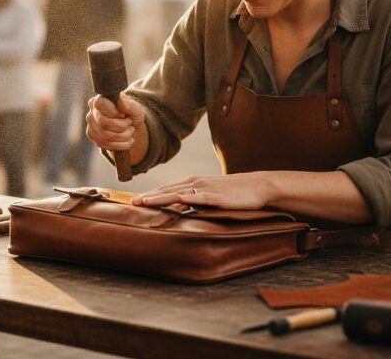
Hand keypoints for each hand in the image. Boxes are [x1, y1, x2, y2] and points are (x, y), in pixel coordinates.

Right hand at [85, 92, 144, 152]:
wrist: (129, 126)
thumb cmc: (131, 113)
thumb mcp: (135, 108)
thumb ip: (129, 105)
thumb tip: (121, 101)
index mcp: (100, 100)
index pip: (100, 104)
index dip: (114, 112)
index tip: (124, 115)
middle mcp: (92, 112)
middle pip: (103, 122)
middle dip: (121, 126)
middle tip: (130, 123)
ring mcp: (90, 125)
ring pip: (106, 136)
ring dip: (123, 136)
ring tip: (130, 131)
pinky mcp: (92, 137)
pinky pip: (106, 145)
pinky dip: (121, 145)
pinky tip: (127, 140)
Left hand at [131, 172, 276, 209]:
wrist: (259, 186)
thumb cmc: (236, 192)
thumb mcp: (212, 195)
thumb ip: (197, 199)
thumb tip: (185, 207)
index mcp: (194, 182)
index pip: (167, 189)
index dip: (151, 194)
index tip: (135, 199)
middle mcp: (197, 183)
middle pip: (168, 190)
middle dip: (149, 196)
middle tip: (131, 201)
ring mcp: (207, 189)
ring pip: (178, 193)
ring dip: (160, 197)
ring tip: (145, 201)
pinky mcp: (218, 197)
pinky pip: (200, 198)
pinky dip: (188, 198)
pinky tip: (177, 199)